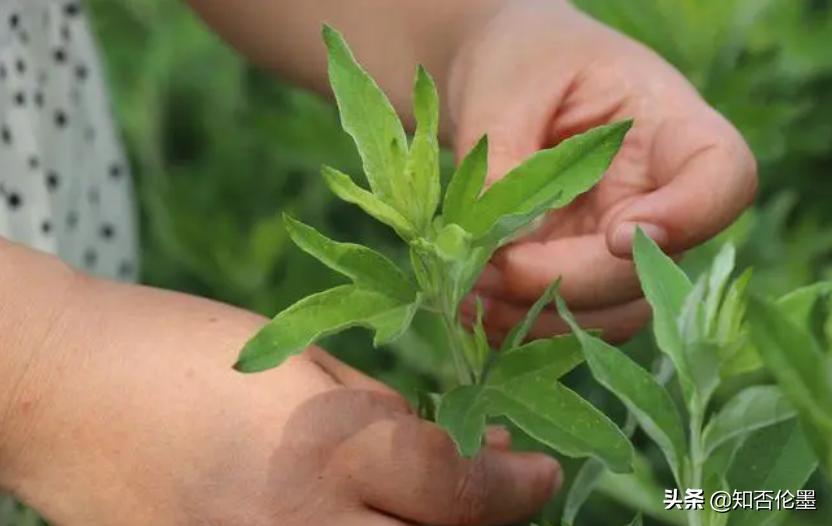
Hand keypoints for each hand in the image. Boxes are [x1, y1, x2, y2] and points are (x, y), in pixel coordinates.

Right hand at [0, 276, 558, 525]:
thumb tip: (449, 446)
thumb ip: (379, 413)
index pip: (460, 490)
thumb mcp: (300, 361)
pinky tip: (362, 517)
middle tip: (502, 494)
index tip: (541, 472)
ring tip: (436, 506)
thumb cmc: (180, 349)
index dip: (518, 485)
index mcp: (324, 451)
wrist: (62, 391)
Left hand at [449, 0, 756, 341]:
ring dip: (540, 315)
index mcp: (668, 126)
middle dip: (569, 280)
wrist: (502, 80)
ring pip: (614, 310)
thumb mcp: (505, 89)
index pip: (724, 176)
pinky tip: (468, 303)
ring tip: (466, 290)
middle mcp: (658, 194)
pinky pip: (571, 316)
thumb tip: (501, 246)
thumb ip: (508, 163)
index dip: (688, 218)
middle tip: (491, 268)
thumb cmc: (518, 61)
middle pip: (653, 265)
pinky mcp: (583, 269)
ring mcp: (623, 239)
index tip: (615, 234)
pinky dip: (520, 322)